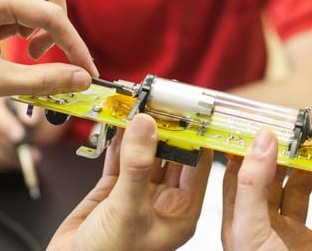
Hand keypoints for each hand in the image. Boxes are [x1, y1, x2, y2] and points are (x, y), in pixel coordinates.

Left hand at [0, 0, 97, 105]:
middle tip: (41, 55)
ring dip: (43, 13)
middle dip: (58, 23)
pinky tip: (12, 39)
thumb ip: (42, 80)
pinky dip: (26, 16)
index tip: (87, 71)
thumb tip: (80, 79)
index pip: (53, 15)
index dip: (75, 46)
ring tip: (27, 44)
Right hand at [0, 98, 43, 169]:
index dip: (7, 125)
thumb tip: (30, 122)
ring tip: (27, 159)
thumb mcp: (31, 102)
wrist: (16, 113)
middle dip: (10, 148)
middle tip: (29, 154)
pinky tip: (15, 161)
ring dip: (7, 158)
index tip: (20, 137)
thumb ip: (30, 109)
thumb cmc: (23, 105)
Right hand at [48, 114, 212, 250]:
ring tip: (137, 104)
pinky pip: (120, 156)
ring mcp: (138, 192)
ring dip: (139, 129)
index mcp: (180, 211)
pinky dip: (117, 139)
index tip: (187, 108)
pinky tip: (117, 122)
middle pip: (170, 152)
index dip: (194, 134)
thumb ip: (138, 166)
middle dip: (164, 126)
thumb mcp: (128, 210)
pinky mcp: (114, 188)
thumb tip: (146, 125)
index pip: (196, 163)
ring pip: (144, 151)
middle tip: (158, 100)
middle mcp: (162, 200)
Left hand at [222, 129, 311, 250]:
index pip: (240, 175)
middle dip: (286, 152)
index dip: (249, 149)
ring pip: (302, 190)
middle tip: (297, 130)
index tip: (261, 126)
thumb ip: (253, 183)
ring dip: (311, 165)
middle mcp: (267, 226)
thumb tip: (262, 140)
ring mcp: (295, 235)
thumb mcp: (249, 228)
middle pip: (274, 178)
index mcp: (240, 221)